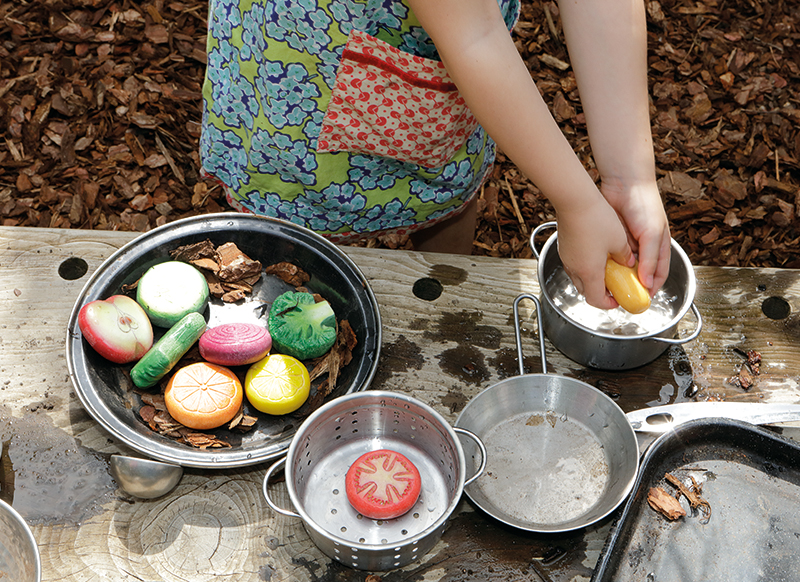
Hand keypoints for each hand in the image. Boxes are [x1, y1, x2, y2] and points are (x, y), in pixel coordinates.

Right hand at [555, 196, 632, 309]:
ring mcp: (567, 257)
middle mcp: (575, 268)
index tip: (618, 299)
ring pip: (579, 277)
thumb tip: (628, 261)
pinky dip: (585, 266)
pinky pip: (574, 264)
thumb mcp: (619, 240)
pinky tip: (596, 254)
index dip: (608, 304)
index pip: (596, 300)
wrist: (574, 199)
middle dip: (600, 292)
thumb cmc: (596, 218)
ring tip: (607, 270)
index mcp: (589, 272)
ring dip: (592, 279)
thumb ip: (625, 256)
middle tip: (614, 286)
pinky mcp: (564, 247)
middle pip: (586, 291)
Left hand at [600, 178, 670, 294]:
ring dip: (616, 275)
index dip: (650, 290)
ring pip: (622, 267)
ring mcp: (627, 244)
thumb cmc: (645, 206)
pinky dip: (606, 264)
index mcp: (659, 248)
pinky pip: (609, 256)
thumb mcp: (651, 234)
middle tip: (620, 296)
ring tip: (608, 286)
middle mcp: (644, 248)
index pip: (657, 276)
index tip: (640, 301)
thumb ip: (650, 259)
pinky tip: (600, 270)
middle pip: (638, 274)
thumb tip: (647, 283)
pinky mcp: (612, 238)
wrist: (624, 183)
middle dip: (630, 285)